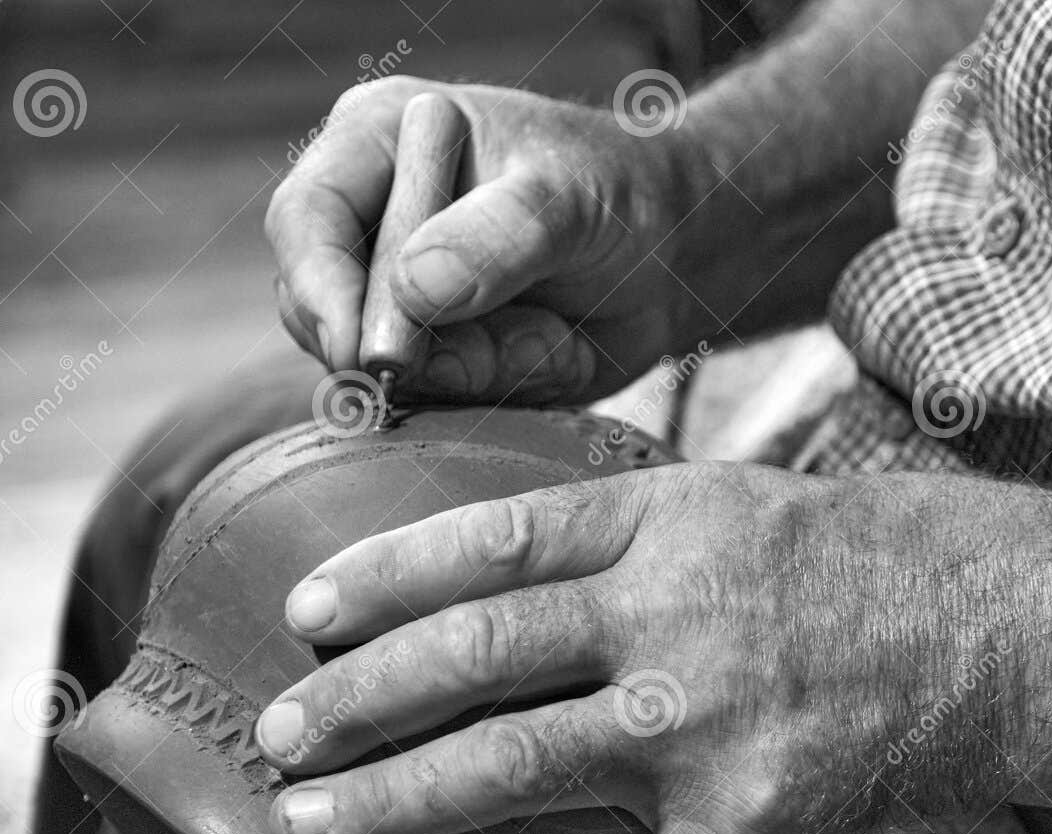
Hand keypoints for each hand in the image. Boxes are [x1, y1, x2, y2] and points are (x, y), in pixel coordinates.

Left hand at [253, 464, 1050, 833]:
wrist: (1006, 625)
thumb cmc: (869, 563)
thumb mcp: (744, 504)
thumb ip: (636, 531)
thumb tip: (528, 561)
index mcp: (664, 527)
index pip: (491, 542)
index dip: (384, 579)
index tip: (305, 616)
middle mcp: (672, 616)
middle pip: (475, 655)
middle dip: (358, 702)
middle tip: (280, 742)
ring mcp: (710, 719)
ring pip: (518, 764)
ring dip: (402, 804)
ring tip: (317, 829)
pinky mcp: (761, 818)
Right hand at [266, 76, 715, 404]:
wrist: (672, 255)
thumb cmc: (618, 195)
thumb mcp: (570, 201)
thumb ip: (497, 238)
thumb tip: (412, 290)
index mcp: (378, 143)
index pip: (306, 219)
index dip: (321, 289)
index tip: (367, 352)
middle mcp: (369, 220)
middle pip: (321, 310)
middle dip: (409, 350)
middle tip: (505, 348)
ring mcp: (393, 295)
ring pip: (379, 369)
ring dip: (474, 370)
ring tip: (551, 331)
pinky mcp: (431, 354)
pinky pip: (437, 399)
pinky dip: (501, 387)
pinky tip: (553, 348)